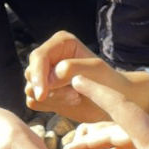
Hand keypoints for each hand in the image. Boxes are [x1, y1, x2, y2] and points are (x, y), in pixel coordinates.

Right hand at [23, 31, 148, 121]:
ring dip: (53, 98)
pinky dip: (50, 105)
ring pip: (31, 89)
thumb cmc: (110, 82)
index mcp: (60, 43)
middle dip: (49, 89)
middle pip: (31, 73)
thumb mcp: (95, 70)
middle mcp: (50, 57)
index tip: (43, 93)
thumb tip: (49, 79)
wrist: (117, 102)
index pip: (38, 57)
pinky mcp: (45, 92)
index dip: (38, 75)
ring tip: (76, 97)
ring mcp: (45, 75)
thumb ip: (71, 69)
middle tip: (75, 95)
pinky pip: (33, 101)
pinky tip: (69, 102)